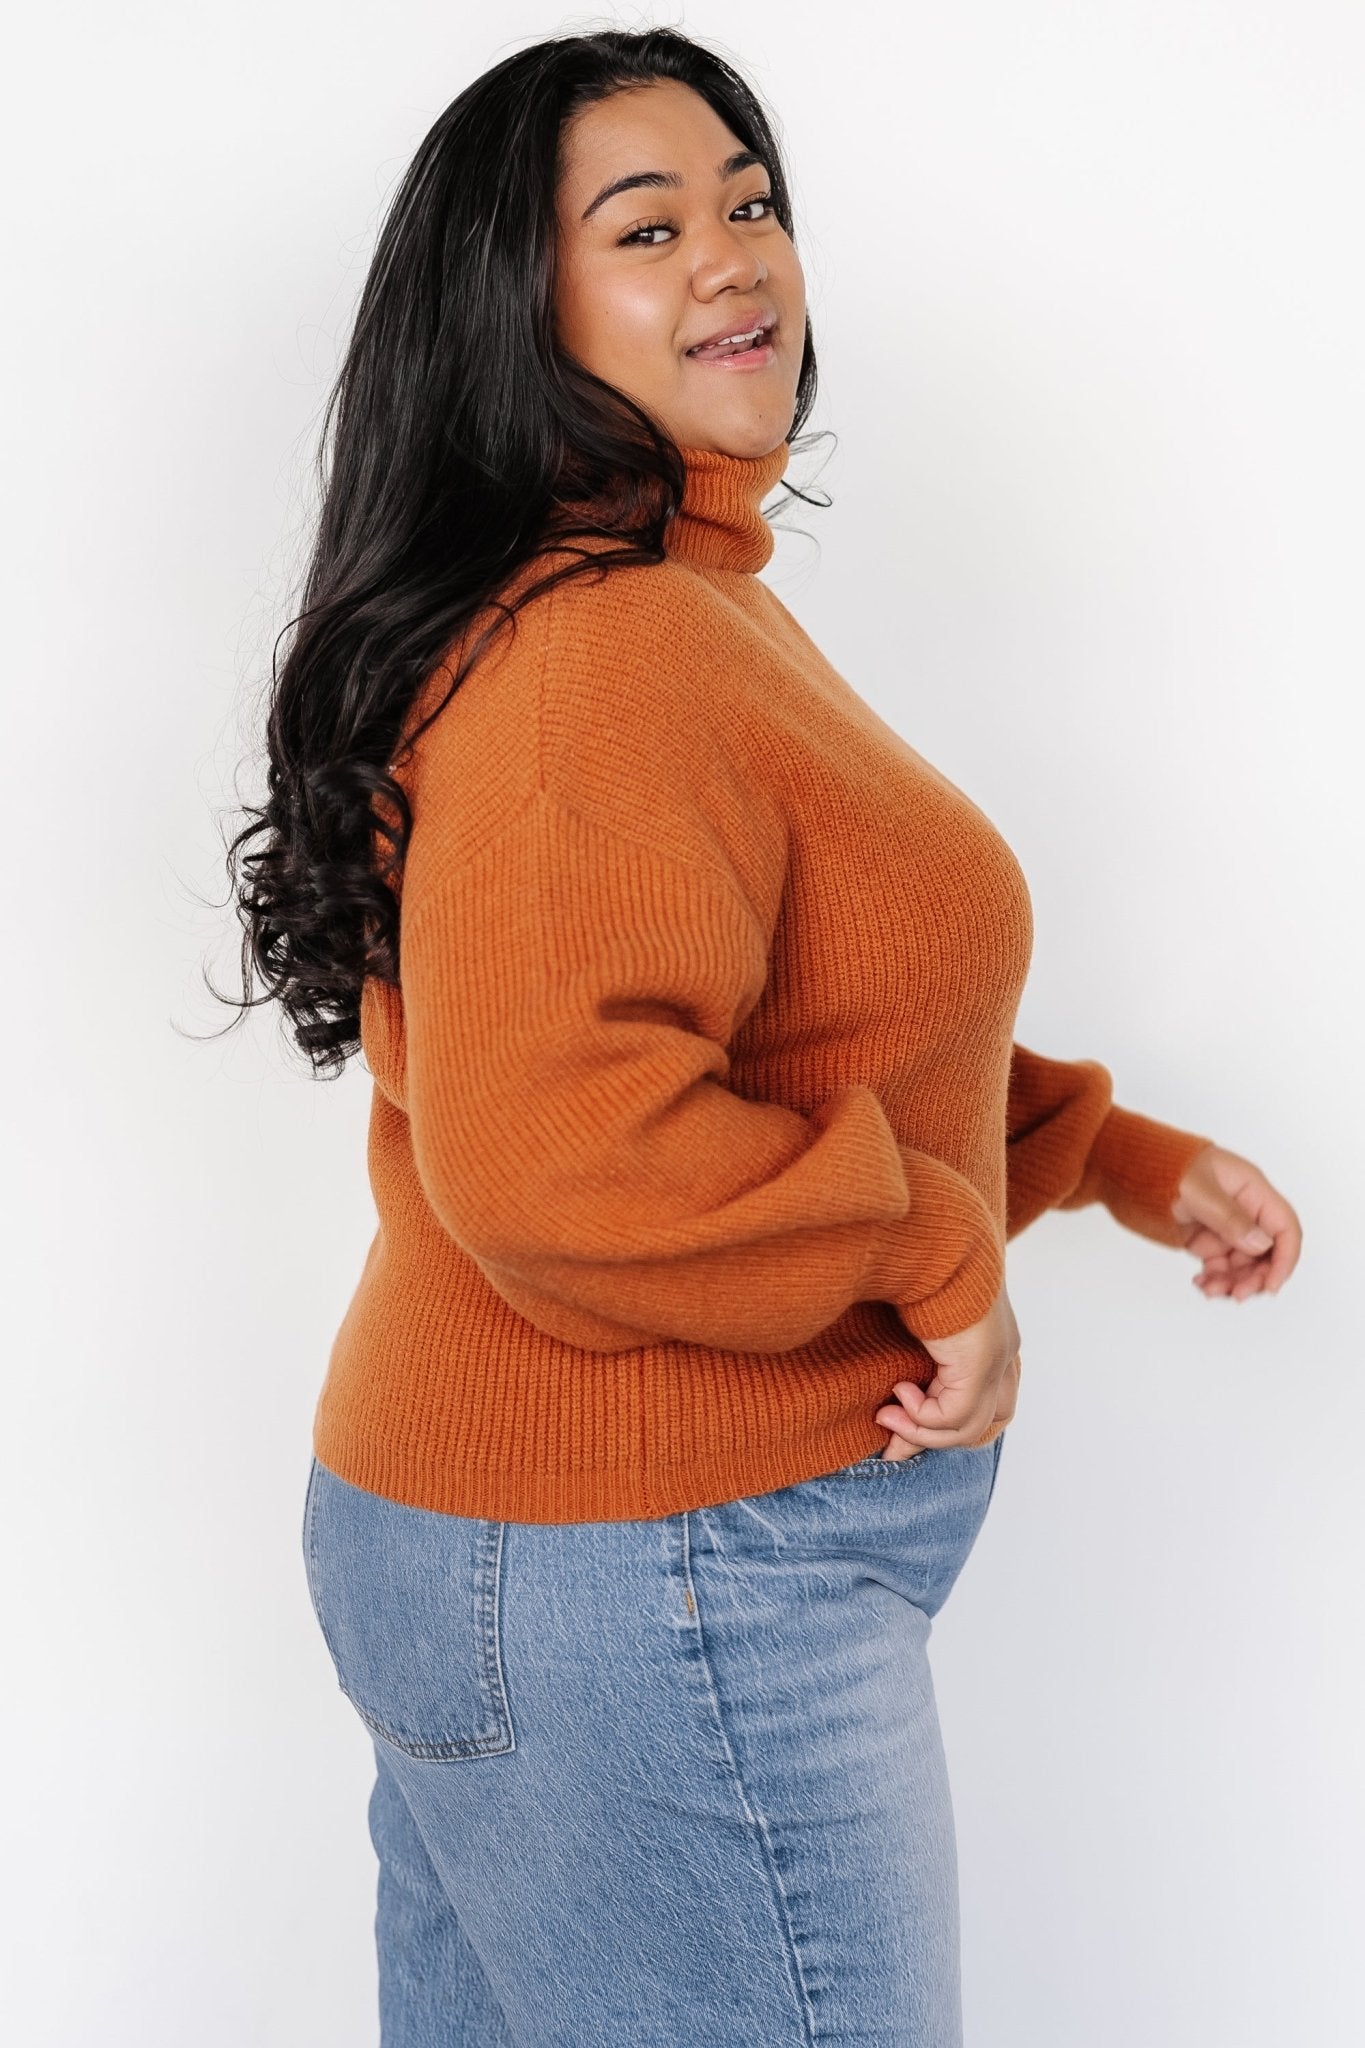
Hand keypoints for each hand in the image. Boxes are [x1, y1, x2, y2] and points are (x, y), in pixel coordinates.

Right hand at [874, 1280, 1020, 1460]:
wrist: (929, 1232)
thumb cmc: (914, 1262)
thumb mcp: (911, 1321)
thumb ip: (907, 1355)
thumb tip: (882, 1394)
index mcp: (990, 1338)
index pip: (986, 1403)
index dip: (943, 1425)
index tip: (895, 1432)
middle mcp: (1001, 1353)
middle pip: (987, 1423)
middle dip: (937, 1439)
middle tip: (893, 1443)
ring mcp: (996, 1360)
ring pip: (971, 1429)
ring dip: (921, 1433)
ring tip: (886, 1415)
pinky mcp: (980, 1363)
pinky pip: (955, 1416)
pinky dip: (921, 1416)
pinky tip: (898, 1392)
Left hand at [1171, 1143, 1301, 1300]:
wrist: (1133, 1168)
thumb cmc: (1166, 1166)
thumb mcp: (1198, 1190)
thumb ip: (1229, 1217)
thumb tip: (1262, 1244)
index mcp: (1252, 1191)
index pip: (1284, 1227)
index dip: (1285, 1259)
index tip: (1271, 1285)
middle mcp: (1245, 1211)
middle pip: (1267, 1253)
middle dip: (1255, 1278)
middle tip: (1236, 1294)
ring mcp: (1226, 1227)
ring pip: (1243, 1265)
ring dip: (1232, 1282)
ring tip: (1210, 1289)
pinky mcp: (1207, 1239)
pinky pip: (1221, 1266)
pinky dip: (1215, 1279)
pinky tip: (1200, 1283)